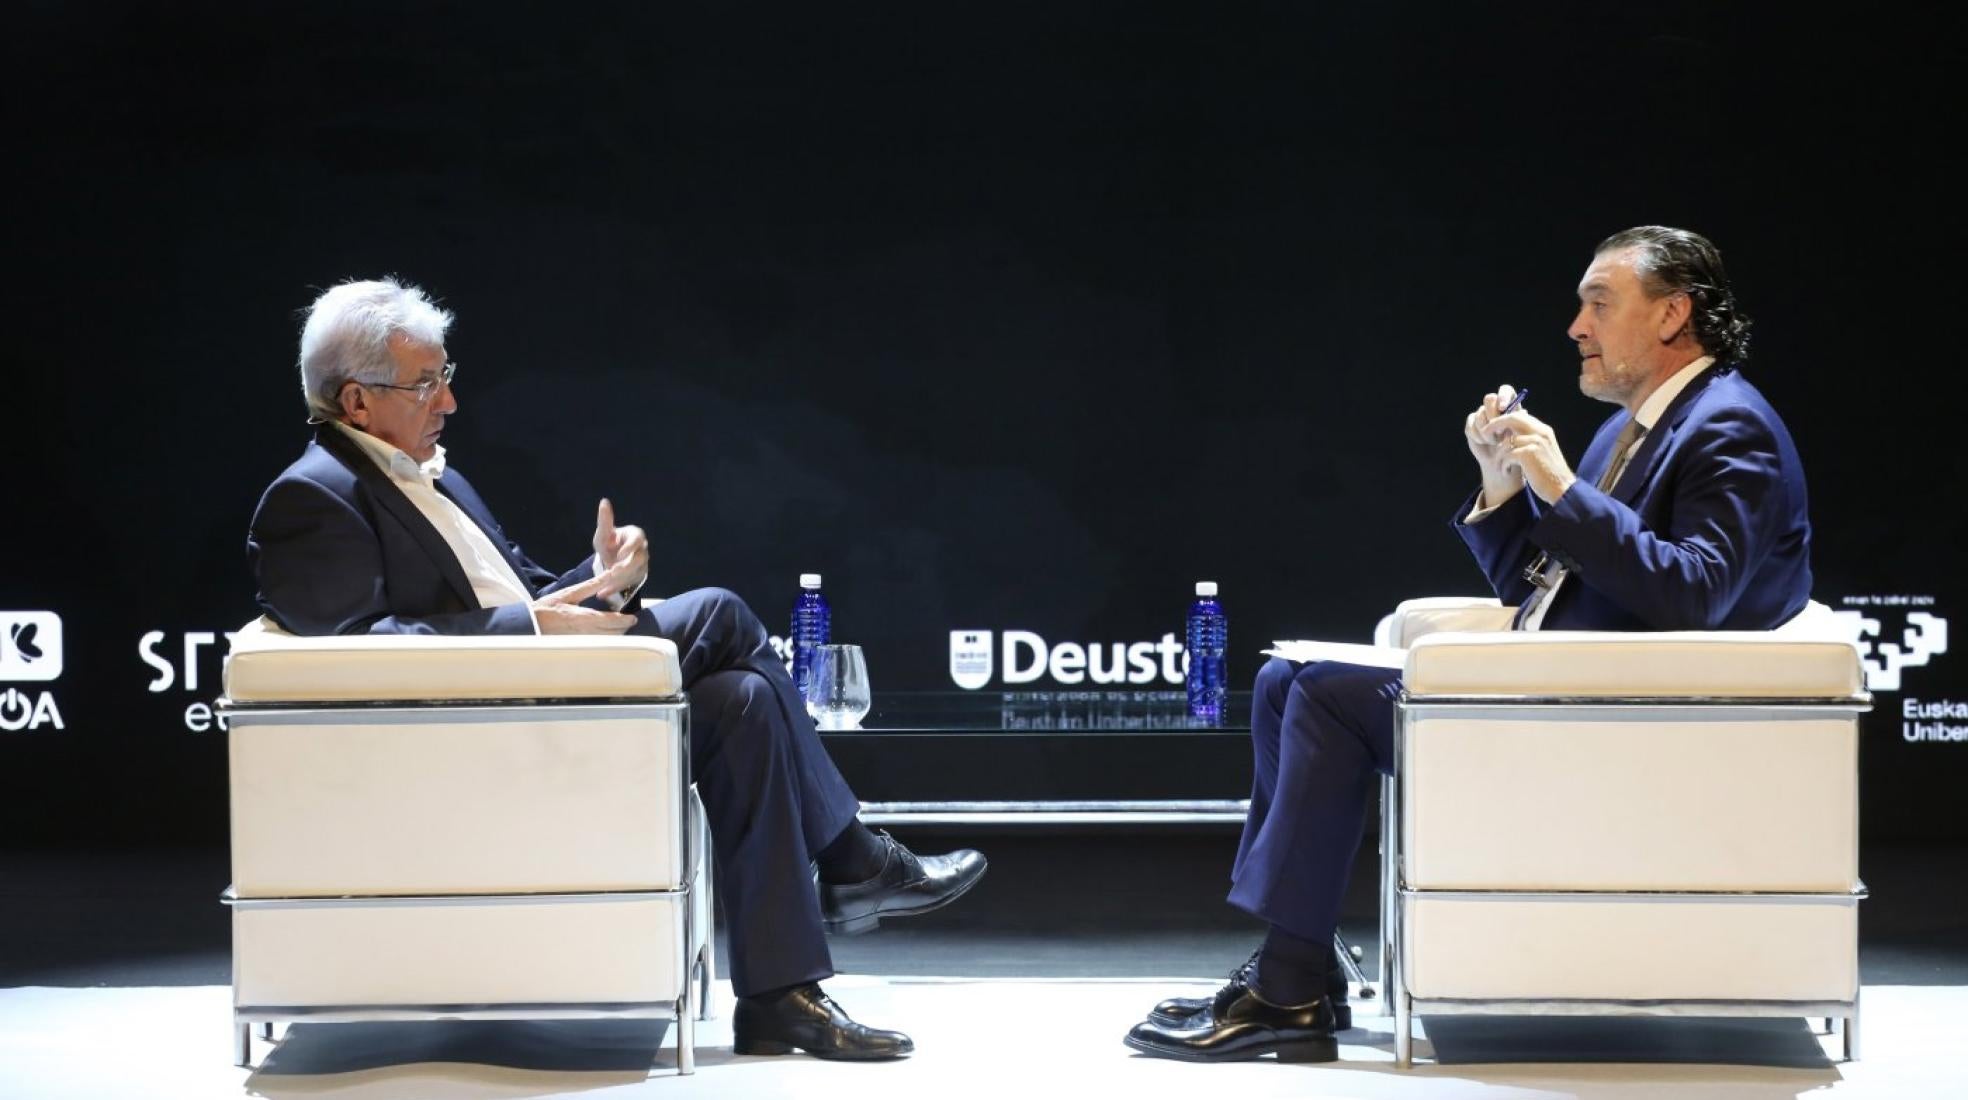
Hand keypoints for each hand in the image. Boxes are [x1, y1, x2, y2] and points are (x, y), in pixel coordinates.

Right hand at [531, 572, 637, 634]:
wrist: (528, 624)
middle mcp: (585, 633)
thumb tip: (608, 575)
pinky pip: (596, 644)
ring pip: (606, 641)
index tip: (633, 618)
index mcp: (584, 618)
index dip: (626, 621)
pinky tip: (604, 633)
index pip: (612, 622)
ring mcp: (581, 641)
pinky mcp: (576, 645)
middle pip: (613, 634)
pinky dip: (604, 638)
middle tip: (629, 621)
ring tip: (619, 626)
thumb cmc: (546, 608)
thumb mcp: (569, 593)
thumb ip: (591, 586)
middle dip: (624, 628)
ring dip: (615, 634)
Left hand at [591, 498, 648, 601]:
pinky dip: (614, 589)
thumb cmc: (609, 542)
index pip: (637, 540)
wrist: (611, 558)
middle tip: (611, 572)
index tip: (620, 554)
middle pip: (638, 560)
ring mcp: (642, 565)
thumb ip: (605, 520)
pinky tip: (602, 594)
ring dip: (618, 581)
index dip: (630, 547)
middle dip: (624, 568)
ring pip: (633, 574)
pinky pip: (627, 585)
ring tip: (603, 587)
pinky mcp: (637, 577)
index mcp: (636, 536)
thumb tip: (604, 501)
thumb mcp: (604, 533)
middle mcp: (642, 550)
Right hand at [1464, 385, 1525, 506]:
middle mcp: (1495, 408)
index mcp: (1510, 406)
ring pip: (1479, 414)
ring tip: (1494, 441)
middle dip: (1493, 414)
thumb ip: (1521, 422)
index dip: (1503, 396)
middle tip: (1500, 431)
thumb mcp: (1522, 434)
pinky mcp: (1472, 425)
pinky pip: (1471, 424)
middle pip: (1489, 398)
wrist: (1502, 462)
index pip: (1505, 390)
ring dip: (1487, 430)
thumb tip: (1524, 411)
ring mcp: (1482, 415)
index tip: (1504, 408)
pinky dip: (1477, 435)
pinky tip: (1483, 442)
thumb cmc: (1516, 448)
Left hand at [1483, 408, 1576, 503]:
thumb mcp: (1541, 451)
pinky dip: (1503, 466)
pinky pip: (1506, 456)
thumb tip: (1510, 433)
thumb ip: (1529, 439)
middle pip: (1512, 419)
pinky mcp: (1528, 454)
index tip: (1493, 428)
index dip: (1503, 420)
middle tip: (1484, 435)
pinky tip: (1506, 472)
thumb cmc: (1548, 473)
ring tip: (1502, 467)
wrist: (1561, 488)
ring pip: (1505, 442)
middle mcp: (1540, 432)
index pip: (1519, 416)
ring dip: (1499, 456)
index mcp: (1543, 430)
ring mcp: (1535, 442)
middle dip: (1495, 425)